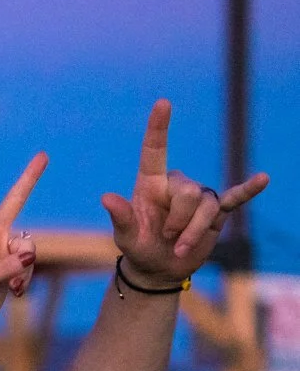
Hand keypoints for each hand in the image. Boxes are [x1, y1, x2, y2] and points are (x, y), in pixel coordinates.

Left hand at [0, 147, 45, 349]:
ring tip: (13, 285)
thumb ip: (3, 267)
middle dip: (29, 180)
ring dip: (26, 266)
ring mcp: (2, 250)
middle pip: (13, 202)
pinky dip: (27, 277)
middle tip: (44, 154)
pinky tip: (17, 292)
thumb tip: (30, 255)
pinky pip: (30, 264)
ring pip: (29, 245)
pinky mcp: (12, 265)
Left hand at [102, 100, 269, 285]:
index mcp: (150, 183)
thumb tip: (106, 198)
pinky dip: (248, 190)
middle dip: (178, 222)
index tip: (163, 102)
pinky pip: (234, 197)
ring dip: (192, 233)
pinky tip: (263, 179)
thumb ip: (120, 217)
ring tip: (179, 246)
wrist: (159, 267)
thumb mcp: (125, 237)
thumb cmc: (138, 247)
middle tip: (167, 237)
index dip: (158, 127)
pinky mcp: (216, 211)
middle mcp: (176, 184)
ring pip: (205, 207)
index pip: (154, 150)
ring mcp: (198, 196)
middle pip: (187, 193)